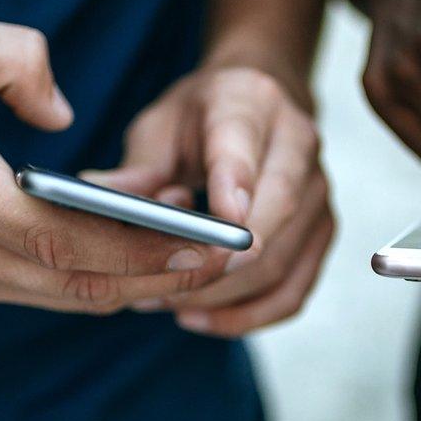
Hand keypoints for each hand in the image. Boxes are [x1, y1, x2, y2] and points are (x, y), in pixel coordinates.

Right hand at [0, 9, 228, 313]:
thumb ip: (14, 59)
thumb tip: (64, 115)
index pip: (68, 241)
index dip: (142, 249)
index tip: (204, 242)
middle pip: (83, 283)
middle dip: (161, 276)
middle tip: (225, 256)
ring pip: (70, 296)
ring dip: (138, 281)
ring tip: (196, 251)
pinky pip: (50, 289)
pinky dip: (102, 278)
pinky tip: (141, 253)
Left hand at [80, 66, 333, 335]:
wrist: (261, 104)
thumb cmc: (203, 117)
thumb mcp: (160, 125)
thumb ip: (138, 167)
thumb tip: (98, 199)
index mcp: (252, 103)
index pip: (244, 146)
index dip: (231, 187)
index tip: (212, 226)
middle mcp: (298, 145)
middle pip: (274, 214)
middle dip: (218, 261)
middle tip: (162, 287)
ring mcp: (319, 191)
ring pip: (281, 262)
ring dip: (222, 295)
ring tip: (167, 303)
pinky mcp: (322, 231)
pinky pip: (292, 291)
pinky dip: (247, 314)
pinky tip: (200, 317)